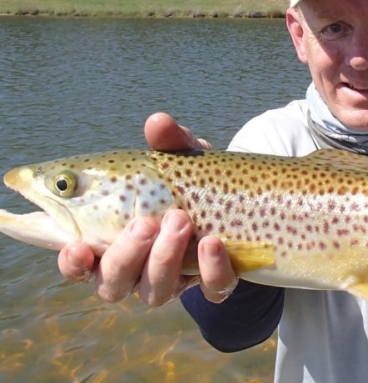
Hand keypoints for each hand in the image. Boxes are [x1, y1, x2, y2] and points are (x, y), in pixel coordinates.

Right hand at [57, 112, 238, 305]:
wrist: (246, 200)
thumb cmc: (194, 179)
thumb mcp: (182, 157)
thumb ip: (168, 143)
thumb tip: (158, 122)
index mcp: (115, 238)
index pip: (81, 261)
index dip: (72, 262)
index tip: (76, 246)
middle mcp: (140, 267)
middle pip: (113, 284)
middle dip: (125, 255)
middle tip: (145, 222)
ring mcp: (178, 279)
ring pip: (155, 292)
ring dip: (164, 259)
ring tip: (180, 220)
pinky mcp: (215, 283)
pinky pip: (211, 289)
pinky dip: (211, 268)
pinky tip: (213, 243)